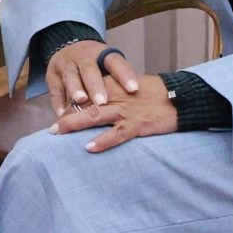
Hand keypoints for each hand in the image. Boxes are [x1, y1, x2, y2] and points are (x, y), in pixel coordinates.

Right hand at [43, 39, 140, 119]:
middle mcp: (82, 57)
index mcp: (102, 54)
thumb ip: (117, 82)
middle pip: (90, 69)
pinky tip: (62, 113)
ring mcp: (65, 64)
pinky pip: (55, 88)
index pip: (115, 62)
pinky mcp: (51, 74)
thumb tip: (137, 100)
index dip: (125, 75)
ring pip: (71, 76)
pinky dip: (58, 102)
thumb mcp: (108, 66)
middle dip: (95, 85)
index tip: (134, 90)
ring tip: (81, 101)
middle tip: (102, 102)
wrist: (69, 48)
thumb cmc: (97, 66)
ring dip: (75, 89)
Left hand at [53, 73, 180, 151]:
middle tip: (52, 128)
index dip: (71, 103)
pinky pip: (116, 135)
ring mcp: (125, 111)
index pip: (86, 92)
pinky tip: (89, 148)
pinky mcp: (137, 125)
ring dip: (75, 124)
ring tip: (59, 133)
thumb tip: (97, 102)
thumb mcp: (130, 86)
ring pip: (94, 116)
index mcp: (113, 85)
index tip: (59, 113)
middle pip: (85, 104)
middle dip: (66, 115)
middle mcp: (116, 96)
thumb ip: (113, 92)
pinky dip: (102, 141)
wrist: (180, 99)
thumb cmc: (155, 93)